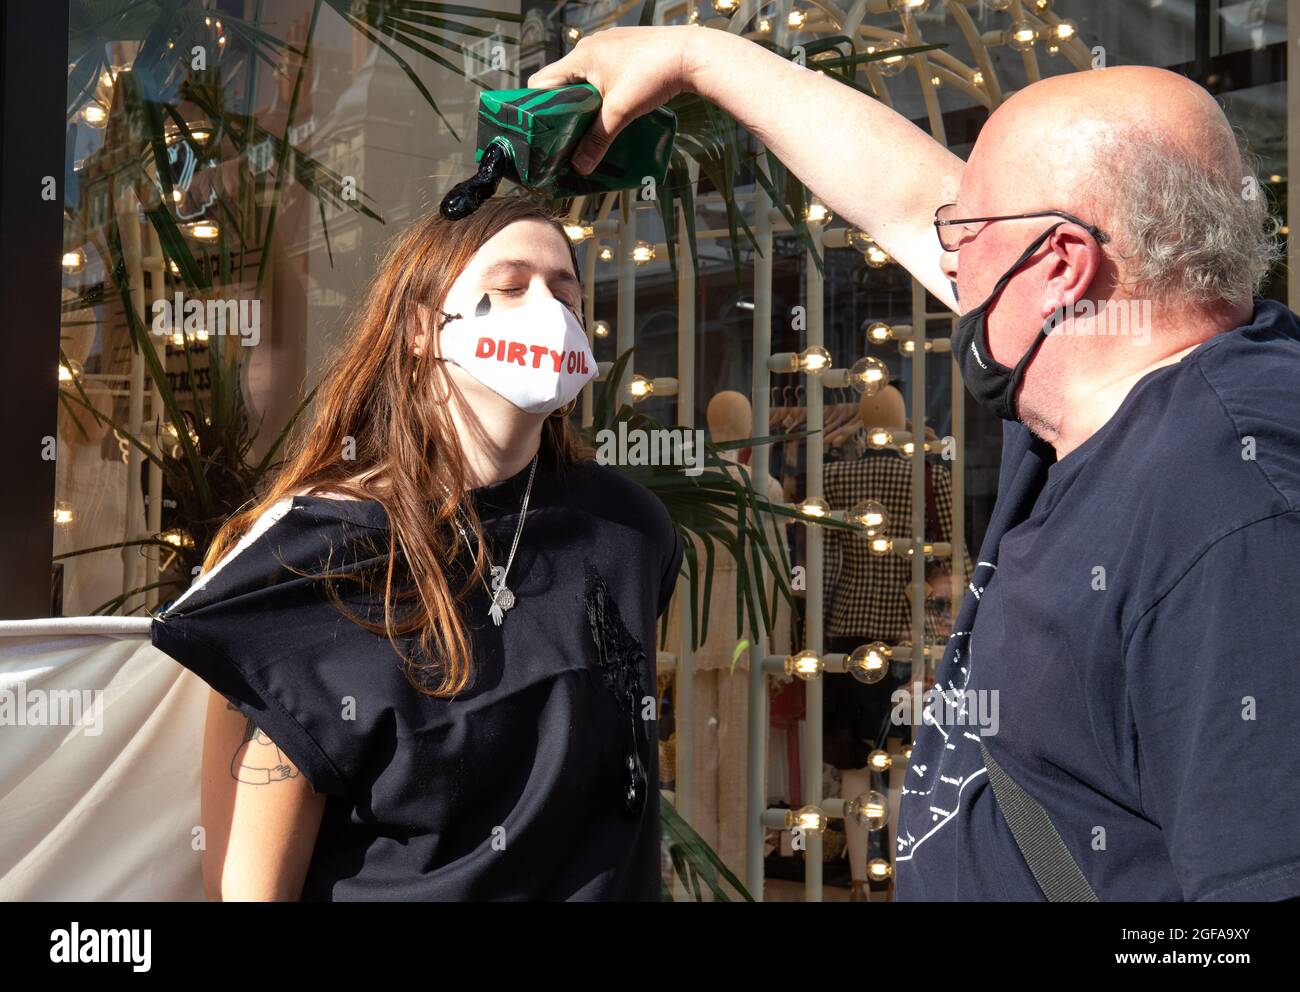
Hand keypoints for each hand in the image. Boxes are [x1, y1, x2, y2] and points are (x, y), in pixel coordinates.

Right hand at [526, 25, 702, 174]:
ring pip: (584, 77)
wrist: (690, 54)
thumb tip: (580, 168)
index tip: (543, 131)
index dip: (537, 107)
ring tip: (590, 125)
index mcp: (580, 57)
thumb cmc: (652, 75)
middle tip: (566, 135)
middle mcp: (590, 47)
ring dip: (584, 100)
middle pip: (562, 81)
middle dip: (563, 108)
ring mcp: (608, 46)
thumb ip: (598, 139)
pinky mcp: (625, 49)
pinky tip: (612, 107)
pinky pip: (602, 71)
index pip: (541, 82)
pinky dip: (601, 89)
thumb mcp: (621, 112)